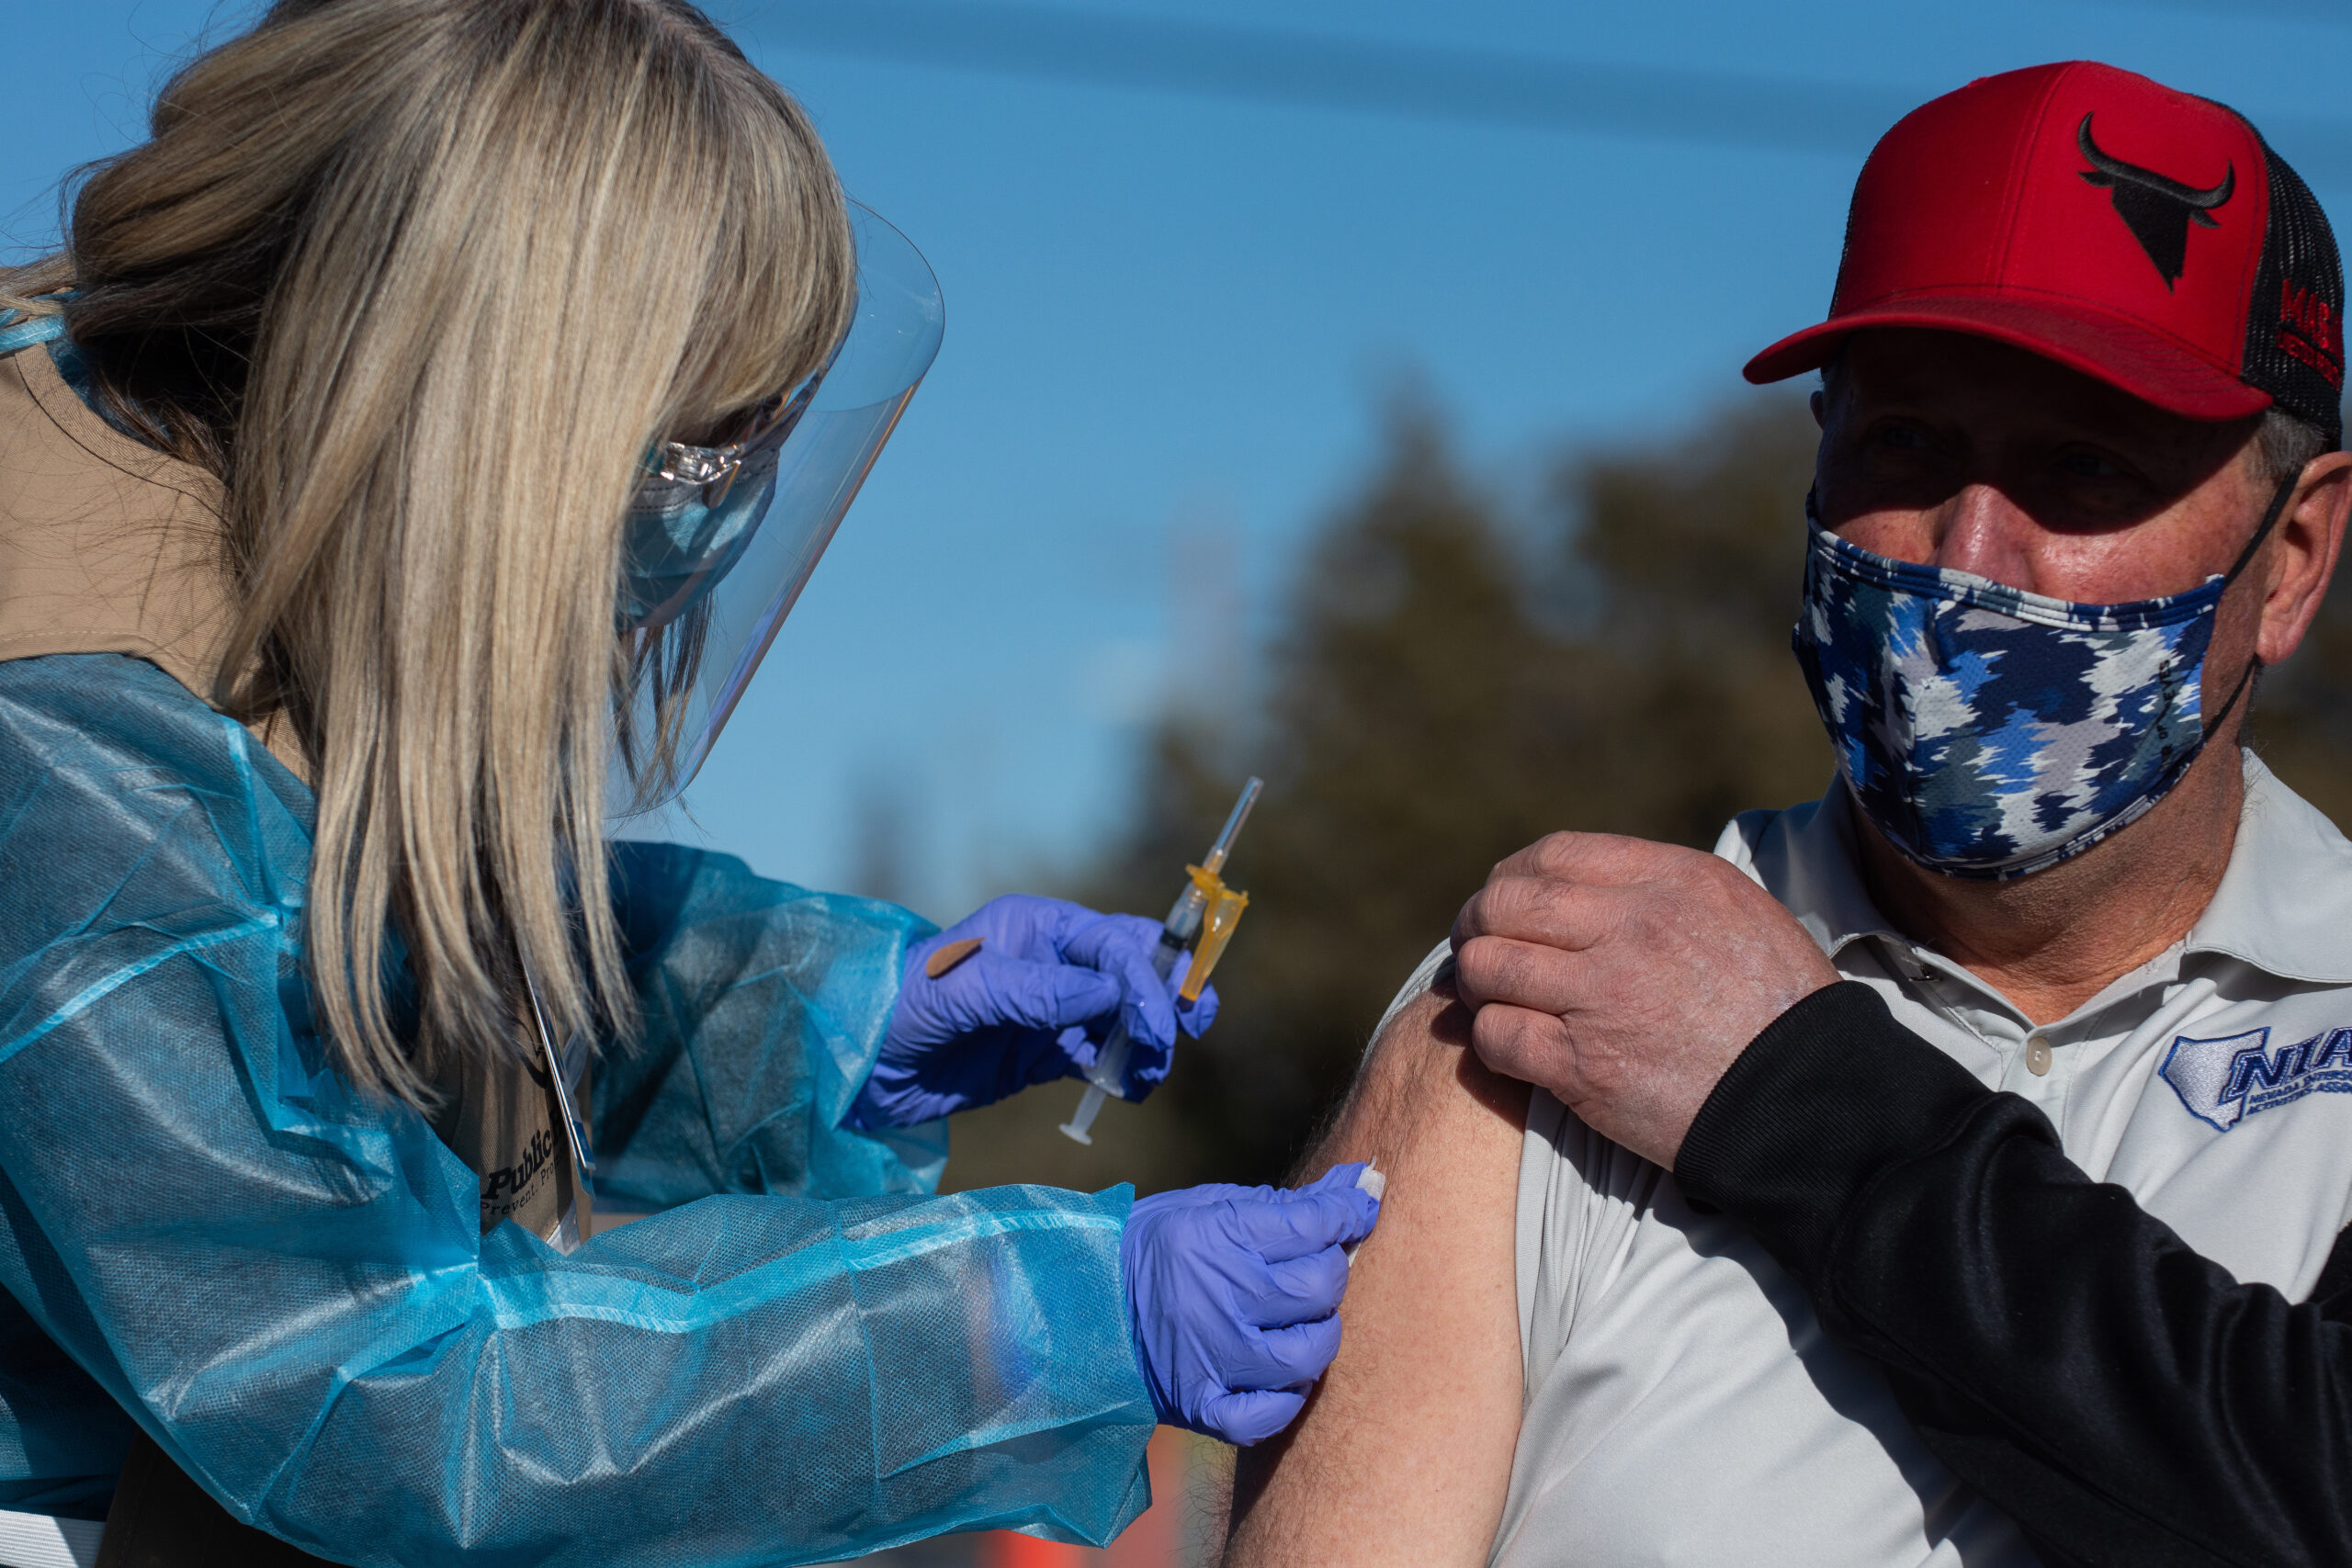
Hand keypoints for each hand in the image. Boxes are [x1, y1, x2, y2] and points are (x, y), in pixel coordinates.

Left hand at [850, 894, 1217, 1129]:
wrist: (860, 1066)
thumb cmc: (900, 1009)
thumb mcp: (962, 993)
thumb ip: (1034, 991)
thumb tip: (1108, 994)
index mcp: (1036, 927)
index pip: (1113, 943)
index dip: (1147, 978)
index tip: (1163, 1022)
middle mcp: (1051, 961)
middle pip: (1133, 969)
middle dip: (1167, 997)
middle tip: (1193, 1029)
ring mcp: (1051, 1009)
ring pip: (1124, 1017)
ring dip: (1148, 1043)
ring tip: (1149, 1077)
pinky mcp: (1043, 1053)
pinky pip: (1101, 1057)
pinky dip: (1123, 1072)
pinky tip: (1128, 1090)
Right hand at [1122, 1164, 1380, 1445]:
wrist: (1077, 1304)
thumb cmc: (1149, 1247)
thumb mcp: (1207, 1206)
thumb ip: (1282, 1205)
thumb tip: (1353, 1188)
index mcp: (1214, 1235)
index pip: (1312, 1225)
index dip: (1347, 1213)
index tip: (1358, 1209)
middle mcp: (1218, 1296)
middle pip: (1319, 1287)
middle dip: (1331, 1271)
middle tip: (1314, 1268)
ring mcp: (1211, 1356)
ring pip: (1308, 1354)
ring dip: (1318, 1334)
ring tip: (1300, 1322)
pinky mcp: (1201, 1405)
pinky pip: (1270, 1414)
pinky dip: (1286, 1397)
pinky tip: (1279, 1374)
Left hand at [1451, 832, 1837, 1167]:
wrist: (1809, 1103)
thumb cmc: (1781, 1012)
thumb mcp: (1741, 915)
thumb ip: (1664, 890)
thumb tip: (1591, 885)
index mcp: (1674, 882)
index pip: (1556, 854)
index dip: (1515, 876)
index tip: (1506, 900)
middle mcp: (1633, 929)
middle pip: (1507, 903)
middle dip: (1478, 923)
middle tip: (1475, 946)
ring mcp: (1603, 997)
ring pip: (1488, 966)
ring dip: (1475, 981)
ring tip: (1484, 995)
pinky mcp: (1582, 1067)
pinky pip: (1496, 1035)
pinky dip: (1488, 1038)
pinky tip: (1507, 1045)